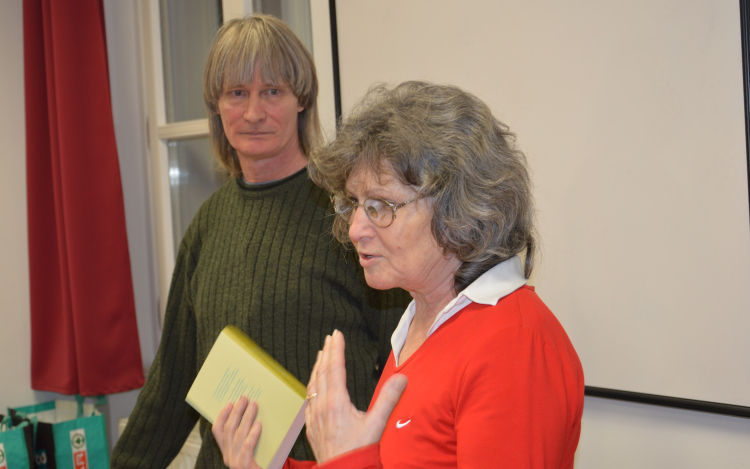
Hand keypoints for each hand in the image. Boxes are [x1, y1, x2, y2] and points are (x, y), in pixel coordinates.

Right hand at [212, 396, 262, 468]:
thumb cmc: (262, 462)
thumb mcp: (252, 449)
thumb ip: (248, 435)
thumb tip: (252, 411)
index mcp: (227, 451)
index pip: (218, 430)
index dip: (222, 415)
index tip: (230, 402)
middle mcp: (228, 457)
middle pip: (228, 429)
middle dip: (236, 411)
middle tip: (244, 398)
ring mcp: (235, 463)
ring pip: (238, 435)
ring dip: (246, 417)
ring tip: (254, 405)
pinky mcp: (244, 466)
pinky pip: (247, 446)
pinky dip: (253, 434)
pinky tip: (259, 424)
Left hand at [305, 330, 406, 462]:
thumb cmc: (359, 451)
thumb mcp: (377, 424)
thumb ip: (389, 399)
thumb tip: (401, 378)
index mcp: (337, 402)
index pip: (335, 368)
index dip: (336, 348)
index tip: (337, 333)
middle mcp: (322, 406)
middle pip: (322, 372)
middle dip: (326, 352)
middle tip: (330, 338)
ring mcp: (314, 416)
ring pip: (312, 384)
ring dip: (317, 367)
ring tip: (320, 355)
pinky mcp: (311, 426)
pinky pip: (308, 399)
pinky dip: (311, 385)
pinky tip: (313, 385)